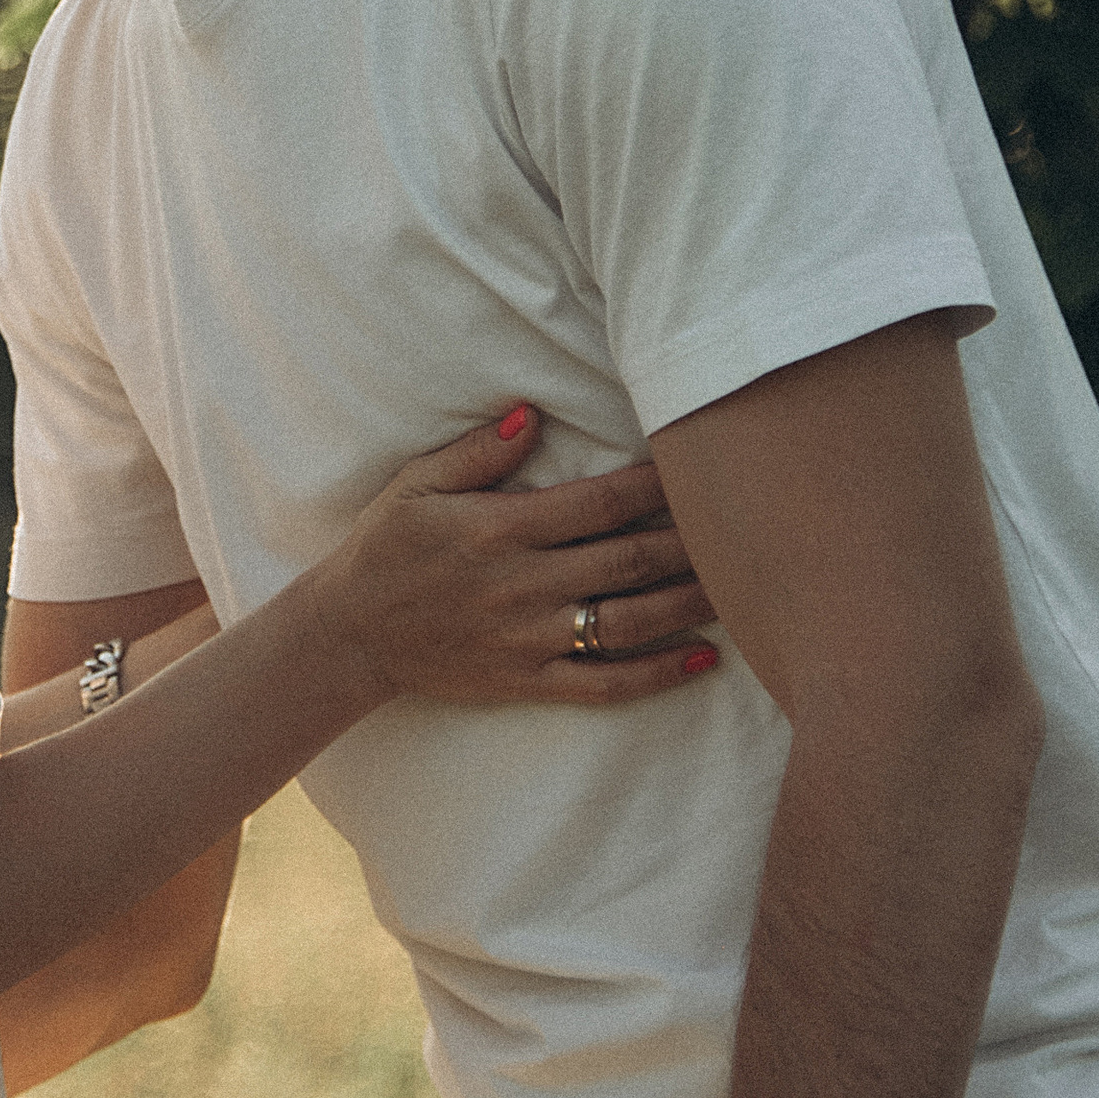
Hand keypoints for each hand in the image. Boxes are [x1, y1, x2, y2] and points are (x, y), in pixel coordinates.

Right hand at [319, 407, 719, 709]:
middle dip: (693, 543)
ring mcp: (529, 638)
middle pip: (630, 561)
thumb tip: (532, 413)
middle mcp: (523, 584)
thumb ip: (477, 451)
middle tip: (748, 526)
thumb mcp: (416, 485)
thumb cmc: (386, 547)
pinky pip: (605, 684)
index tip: (702, 467)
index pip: (601, 503)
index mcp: (500, 529)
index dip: (658, 486)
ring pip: (630, 622)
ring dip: (691, 604)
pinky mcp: (528, 681)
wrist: (350, 634)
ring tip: (742, 587)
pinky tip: (703, 659)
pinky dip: (658, 676)